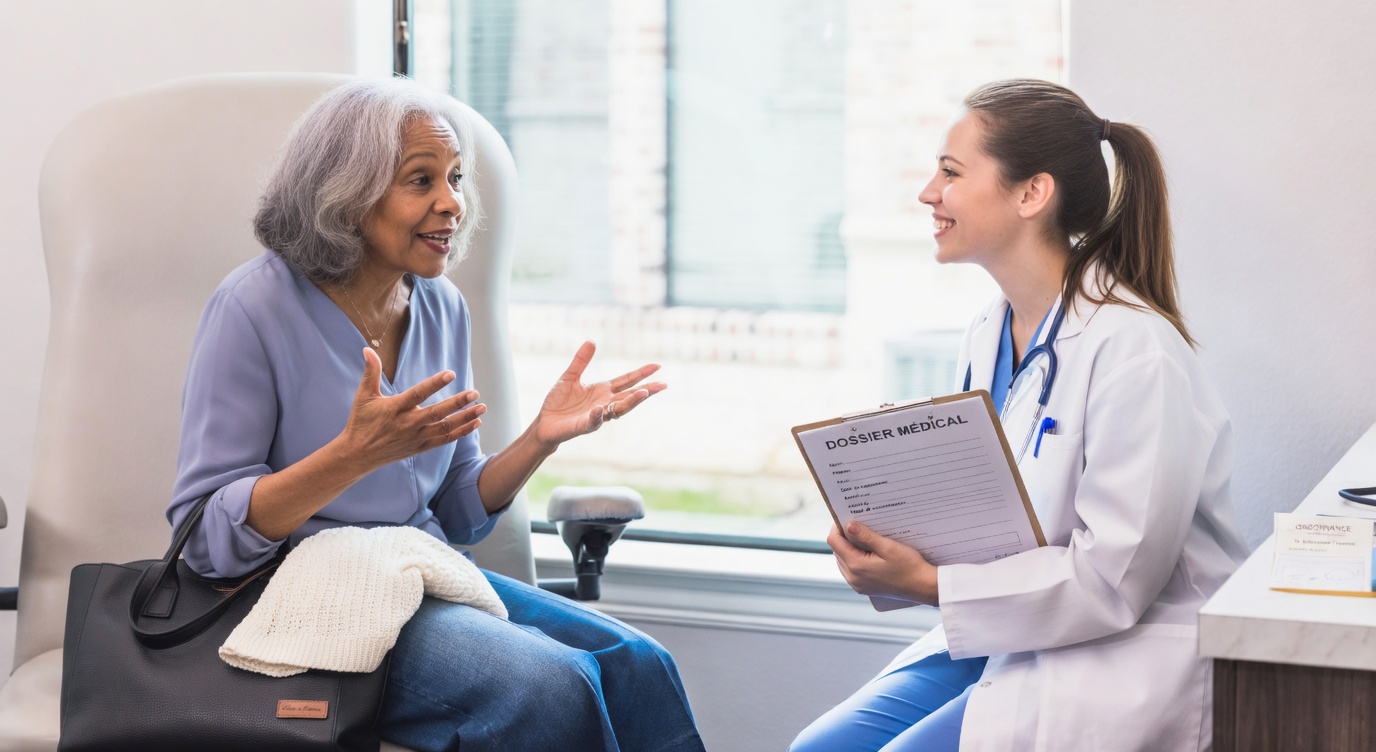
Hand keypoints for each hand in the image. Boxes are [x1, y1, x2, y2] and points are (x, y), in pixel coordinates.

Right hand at [336, 348, 485, 471]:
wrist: (358, 455)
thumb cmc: (361, 422)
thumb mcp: (363, 396)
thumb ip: (370, 372)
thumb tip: (368, 349)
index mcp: (394, 408)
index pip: (418, 394)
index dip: (434, 384)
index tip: (451, 374)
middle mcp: (407, 424)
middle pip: (437, 413)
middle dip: (457, 403)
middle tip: (475, 393)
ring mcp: (416, 437)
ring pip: (445, 428)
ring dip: (465, 418)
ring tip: (482, 408)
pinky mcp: (420, 447)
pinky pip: (444, 440)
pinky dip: (461, 432)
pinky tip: (475, 423)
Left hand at [531, 341, 666, 448]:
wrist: (545, 422)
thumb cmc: (559, 402)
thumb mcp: (570, 376)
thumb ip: (581, 361)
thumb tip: (592, 341)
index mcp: (603, 391)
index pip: (627, 381)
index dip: (641, 374)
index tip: (657, 366)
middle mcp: (604, 403)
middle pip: (630, 396)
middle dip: (646, 391)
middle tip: (662, 385)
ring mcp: (596, 415)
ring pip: (618, 410)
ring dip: (631, 402)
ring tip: (643, 393)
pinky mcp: (583, 426)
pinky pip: (593, 421)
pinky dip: (597, 416)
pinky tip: (601, 410)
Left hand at [828, 520, 939, 605]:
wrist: (922, 586)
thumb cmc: (909, 566)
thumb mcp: (888, 546)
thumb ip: (866, 536)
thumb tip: (848, 525)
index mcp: (856, 566)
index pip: (834, 542)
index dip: (837, 527)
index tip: (847, 518)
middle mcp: (853, 578)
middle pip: (837, 551)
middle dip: (844, 537)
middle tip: (858, 525)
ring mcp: (857, 585)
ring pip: (842, 560)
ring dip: (849, 548)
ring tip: (864, 538)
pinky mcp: (863, 588)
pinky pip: (850, 569)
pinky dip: (855, 558)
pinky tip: (868, 552)